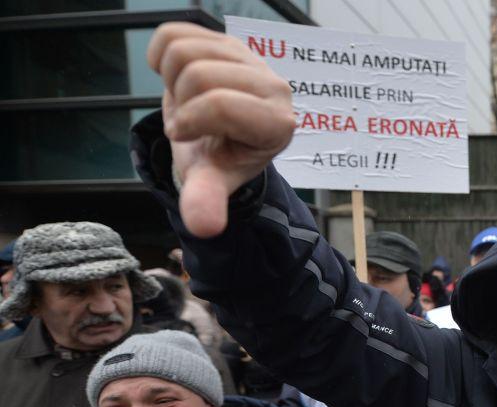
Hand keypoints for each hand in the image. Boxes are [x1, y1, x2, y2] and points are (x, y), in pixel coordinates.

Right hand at [147, 22, 294, 237]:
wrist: (217, 136)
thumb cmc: (218, 158)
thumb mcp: (211, 179)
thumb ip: (207, 199)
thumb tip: (203, 227)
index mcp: (278, 123)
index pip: (221, 105)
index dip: (189, 122)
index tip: (188, 137)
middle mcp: (275, 86)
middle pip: (197, 75)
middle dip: (179, 103)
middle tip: (191, 123)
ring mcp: (252, 59)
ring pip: (185, 50)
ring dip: (171, 81)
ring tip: (188, 102)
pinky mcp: (228, 40)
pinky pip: (174, 33)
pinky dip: (161, 57)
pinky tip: (177, 78)